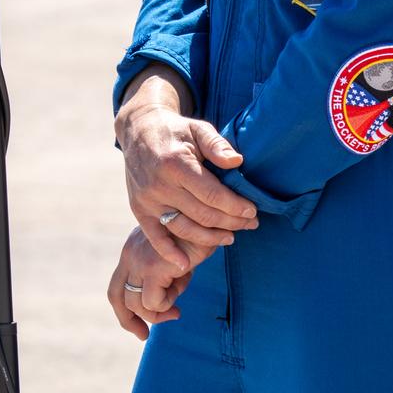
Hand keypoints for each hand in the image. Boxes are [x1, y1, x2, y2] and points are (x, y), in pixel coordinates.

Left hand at [107, 226, 195, 342]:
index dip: (124, 311)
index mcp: (132, 250)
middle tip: (144, 336)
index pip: (118, 286)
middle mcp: (129, 254)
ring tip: (177, 309)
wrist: (209, 221)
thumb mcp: (176, 260)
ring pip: (136, 304)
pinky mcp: (152, 268)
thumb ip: (166, 280)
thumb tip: (169, 308)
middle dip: (129, 321)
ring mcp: (138, 261)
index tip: (140, 328)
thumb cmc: (198, 237)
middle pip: (117, 297)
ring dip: (158, 313)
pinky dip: (167, 304)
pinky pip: (153, 302)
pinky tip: (181, 289)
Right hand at [116, 70, 257, 269]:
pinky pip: (155, 237)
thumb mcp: (198, 129)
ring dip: (210, 238)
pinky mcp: (139, 210)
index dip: (235, 206)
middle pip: (202, 214)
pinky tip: (185, 264)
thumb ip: (217, 145)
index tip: (253, 212)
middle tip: (251, 224)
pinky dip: (169, 253)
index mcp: (176, 164)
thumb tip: (237, 162)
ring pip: (184, 228)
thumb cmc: (175, 131)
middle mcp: (160, 185)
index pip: (213, 195)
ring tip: (231, 237)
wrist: (139, 131)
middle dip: (231, 222)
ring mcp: (148, 200)